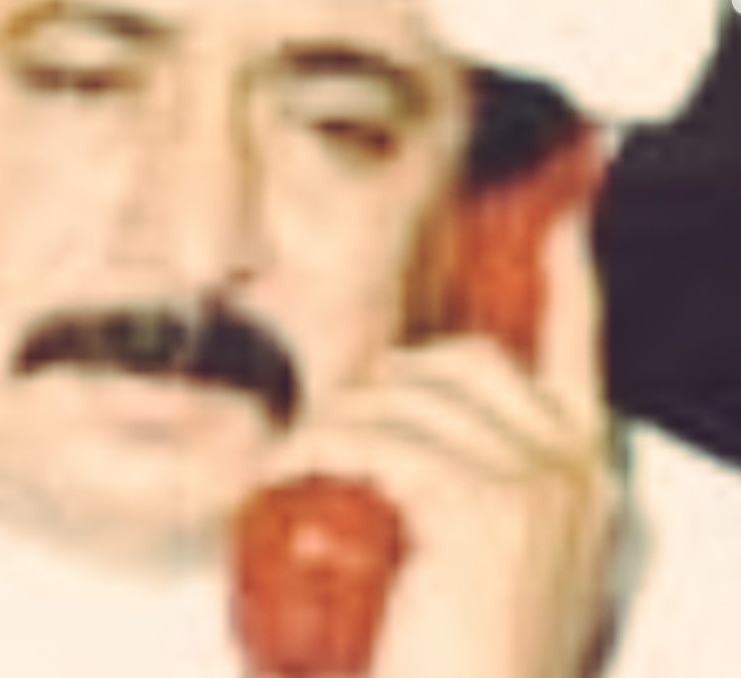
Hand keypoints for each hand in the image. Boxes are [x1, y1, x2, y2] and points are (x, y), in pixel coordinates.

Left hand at [251, 211, 617, 677]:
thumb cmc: (459, 647)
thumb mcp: (486, 552)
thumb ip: (474, 483)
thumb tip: (401, 418)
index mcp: (584, 473)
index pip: (580, 350)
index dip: (569, 283)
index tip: (563, 233)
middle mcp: (574, 468)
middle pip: (462, 362)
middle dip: (384, 380)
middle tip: (332, 423)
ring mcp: (536, 483)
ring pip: (406, 402)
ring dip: (335, 421)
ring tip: (299, 459)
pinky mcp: (484, 507)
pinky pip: (375, 442)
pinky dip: (317, 449)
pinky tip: (285, 474)